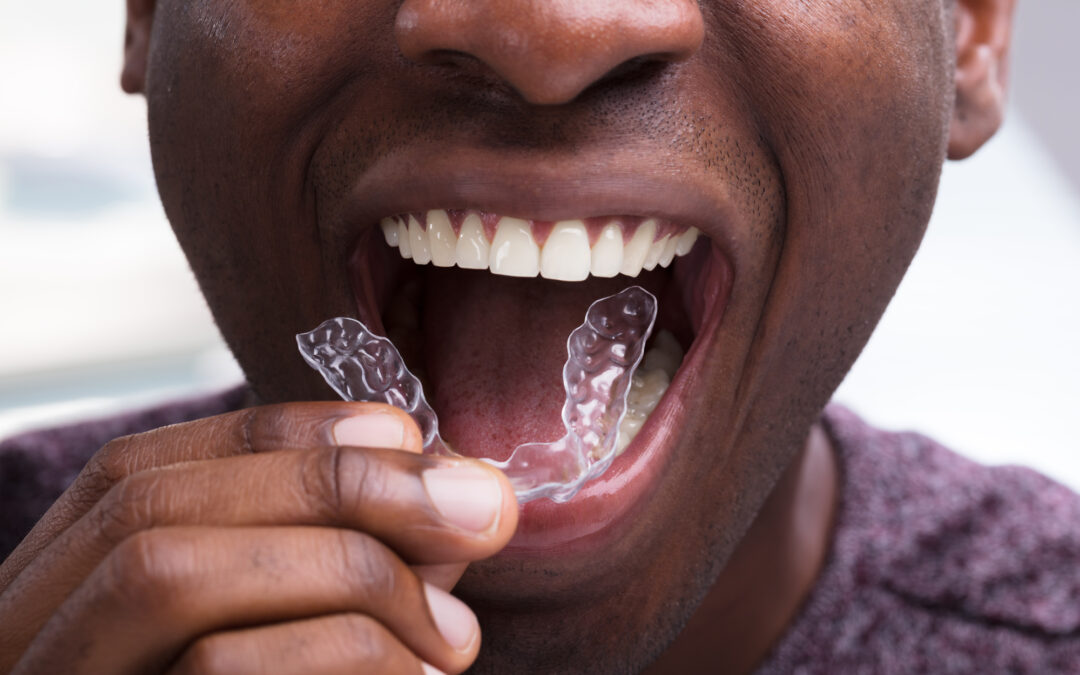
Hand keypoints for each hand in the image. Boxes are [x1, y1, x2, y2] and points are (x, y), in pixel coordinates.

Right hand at [0, 402, 517, 673]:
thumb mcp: (282, 646)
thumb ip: (335, 576)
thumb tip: (449, 501)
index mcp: (52, 606)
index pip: (139, 472)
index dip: (278, 437)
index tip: (407, 436)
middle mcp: (18, 649)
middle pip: (156, 510)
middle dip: (338, 486)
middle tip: (483, 509)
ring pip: (166, 573)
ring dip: (344, 569)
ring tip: (457, 630)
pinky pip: (218, 674)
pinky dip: (340, 651)